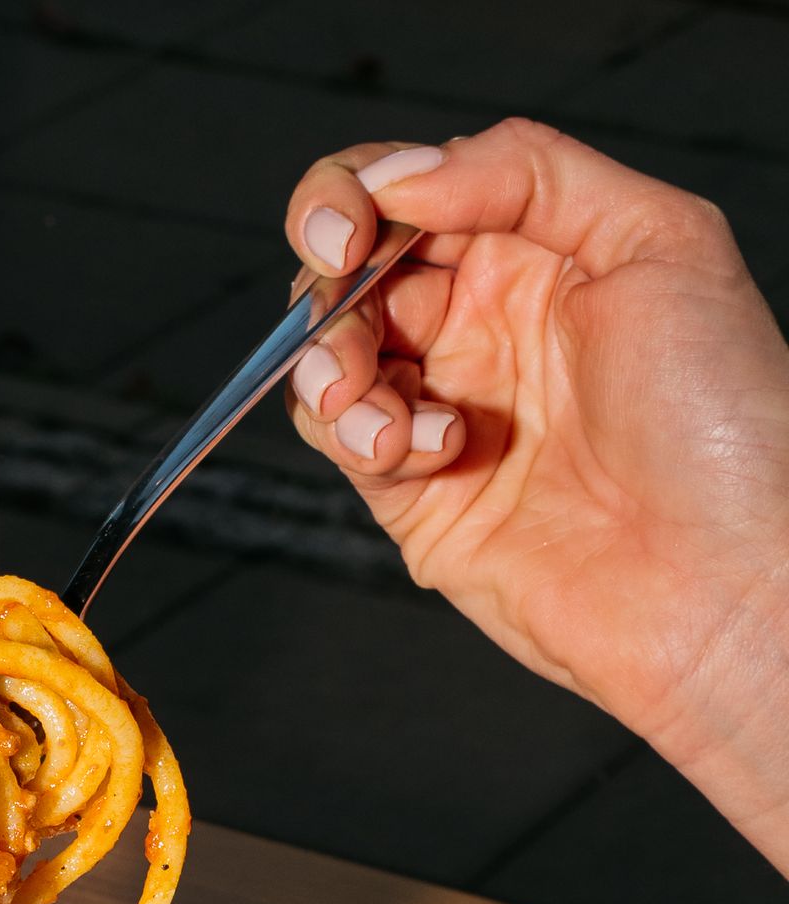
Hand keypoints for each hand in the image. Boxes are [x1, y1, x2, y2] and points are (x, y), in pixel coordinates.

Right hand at [280, 119, 788, 871]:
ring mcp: (448, 412)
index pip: (414, 195)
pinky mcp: (420, 500)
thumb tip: (404, 173)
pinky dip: (360, 433)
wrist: (720, 580)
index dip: (360, 194)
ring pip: (329, 359)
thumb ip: (528, 173)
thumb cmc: (725, 424)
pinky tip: (428, 448)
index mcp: (540, 255)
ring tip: (378, 399)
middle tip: (340, 292)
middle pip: (351, 274)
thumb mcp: (657, 239)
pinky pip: (346, 441)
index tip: (353, 225)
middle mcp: (487, 329)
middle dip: (327, 279)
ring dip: (330, 362)